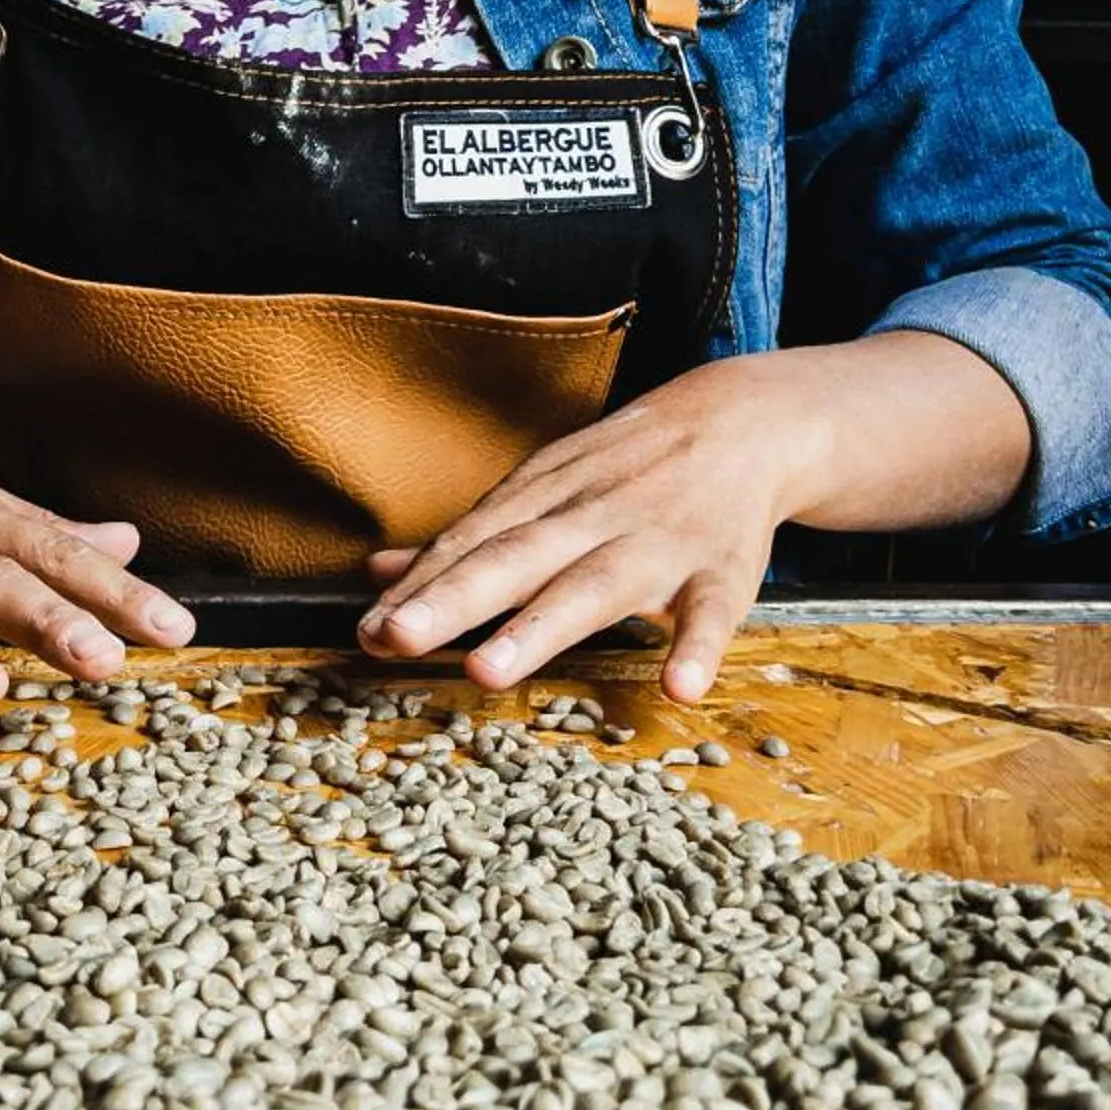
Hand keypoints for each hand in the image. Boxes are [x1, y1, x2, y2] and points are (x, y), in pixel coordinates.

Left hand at [354, 357, 804, 702]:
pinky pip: (711, 611)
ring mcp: (657, 542)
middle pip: (514, 557)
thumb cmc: (627, 469)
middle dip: (454, 598)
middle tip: (397, 638)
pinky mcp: (721, 570)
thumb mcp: (545, 487)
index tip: (367, 631)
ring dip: (540, 628)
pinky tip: (679, 687)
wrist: (743, 422)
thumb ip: (472, 538)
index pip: (470, 543)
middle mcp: (590, 517)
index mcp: (543, 499)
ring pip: (594, 585)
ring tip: (489, 671)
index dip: (419, 588)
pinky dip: (697, 647)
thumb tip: (383, 573)